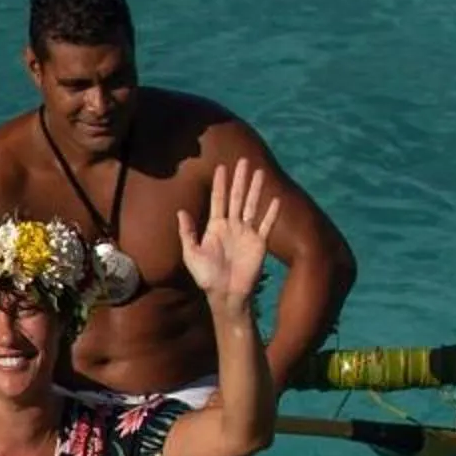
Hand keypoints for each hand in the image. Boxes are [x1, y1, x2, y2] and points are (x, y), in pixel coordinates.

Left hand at [178, 157, 281, 309]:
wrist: (226, 295)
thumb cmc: (207, 277)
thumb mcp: (191, 254)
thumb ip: (187, 233)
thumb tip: (180, 211)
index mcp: (215, 226)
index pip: (219, 199)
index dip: (220, 183)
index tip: (222, 166)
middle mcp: (232, 226)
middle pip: (237, 197)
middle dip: (240, 179)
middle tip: (244, 160)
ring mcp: (247, 234)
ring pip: (251, 206)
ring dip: (256, 189)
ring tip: (260, 172)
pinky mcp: (259, 244)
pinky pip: (266, 225)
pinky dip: (271, 213)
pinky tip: (275, 199)